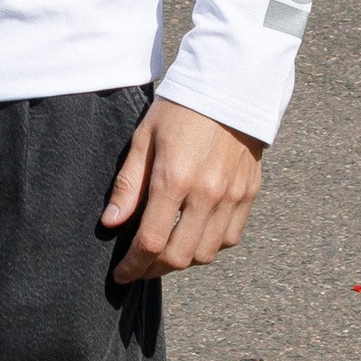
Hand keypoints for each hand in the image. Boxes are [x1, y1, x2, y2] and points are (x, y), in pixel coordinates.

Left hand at [100, 98, 264, 281]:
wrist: (230, 86)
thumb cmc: (180, 109)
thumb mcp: (143, 139)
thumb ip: (128, 185)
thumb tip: (111, 223)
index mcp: (175, 179)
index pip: (150, 242)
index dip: (133, 266)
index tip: (121, 274)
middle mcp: (207, 194)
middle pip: (180, 257)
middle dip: (154, 269)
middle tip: (139, 268)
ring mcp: (232, 196)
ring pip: (206, 254)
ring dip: (183, 260)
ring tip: (164, 253)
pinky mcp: (249, 194)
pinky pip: (230, 238)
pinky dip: (210, 246)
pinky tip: (193, 236)